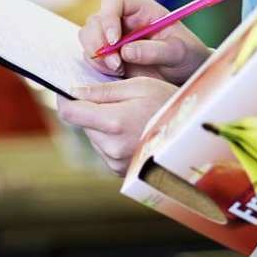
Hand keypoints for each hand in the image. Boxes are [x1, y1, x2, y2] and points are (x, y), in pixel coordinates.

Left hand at [56, 76, 177, 174]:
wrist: (192, 132)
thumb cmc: (168, 102)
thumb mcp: (139, 86)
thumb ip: (102, 90)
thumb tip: (73, 90)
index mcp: (114, 122)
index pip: (70, 113)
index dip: (64, 98)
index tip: (67, 90)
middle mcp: (111, 146)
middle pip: (82, 124)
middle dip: (91, 110)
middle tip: (115, 100)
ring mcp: (115, 161)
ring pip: (93, 137)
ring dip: (102, 125)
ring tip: (130, 116)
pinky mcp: (120, 171)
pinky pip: (105, 150)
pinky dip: (112, 138)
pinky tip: (133, 130)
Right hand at [79, 0, 210, 84]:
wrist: (186, 73)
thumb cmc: (186, 55)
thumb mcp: (178, 52)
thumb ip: (155, 50)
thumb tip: (126, 51)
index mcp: (141, 8)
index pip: (113, 1)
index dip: (109, 18)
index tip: (115, 41)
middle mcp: (123, 18)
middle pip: (95, 20)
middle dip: (99, 42)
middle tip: (116, 64)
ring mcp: (113, 35)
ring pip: (88, 37)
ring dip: (96, 55)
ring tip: (119, 69)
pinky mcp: (108, 53)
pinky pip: (91, 55)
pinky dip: (97, 65)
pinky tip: (117, 73)